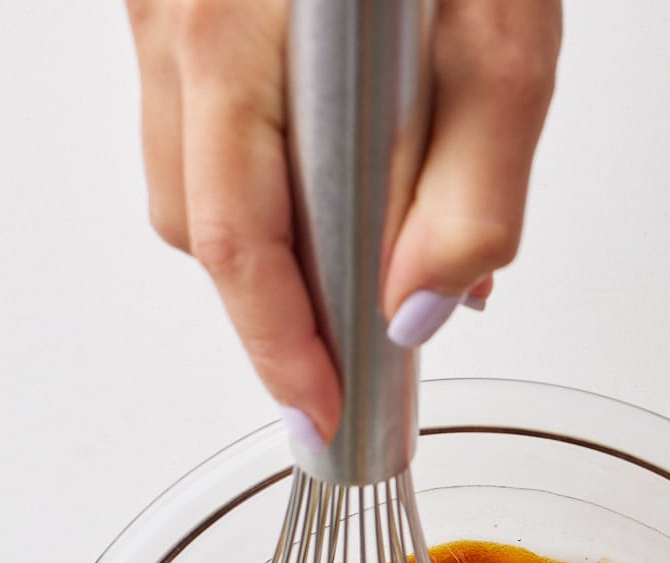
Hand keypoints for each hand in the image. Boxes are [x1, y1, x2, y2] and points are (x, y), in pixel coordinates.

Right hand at [125, 0, 561, 442]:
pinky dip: (267, 175)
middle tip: (354, 356)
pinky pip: (198, 123)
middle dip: (277, 306)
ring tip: (364, 253)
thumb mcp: (505, 31)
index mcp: (242, 29)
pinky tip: (339, 172)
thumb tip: (424, 310)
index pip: (239, 240)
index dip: (279, 348)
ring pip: (190, 180)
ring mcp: (165, 4)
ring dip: (274, 241)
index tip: (324, 415)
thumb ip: (476, 187)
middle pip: (200, 226)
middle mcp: (181, 17)